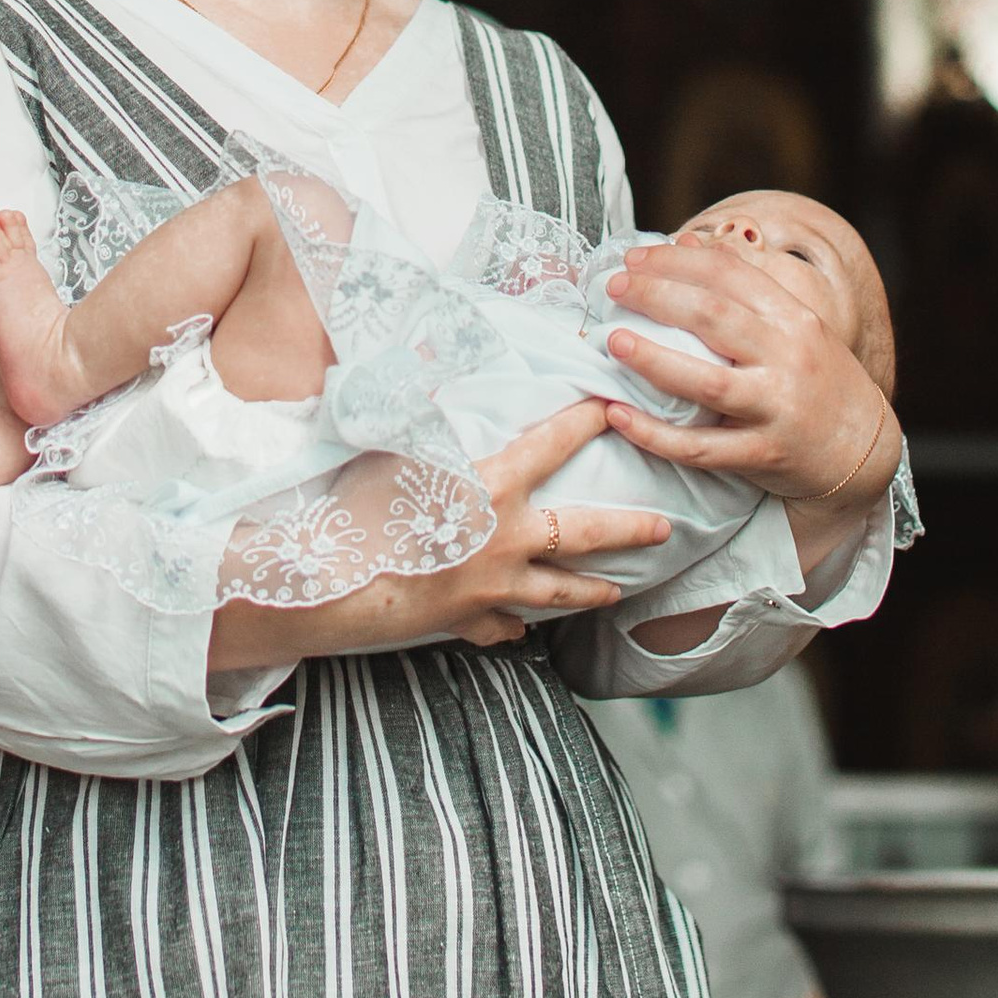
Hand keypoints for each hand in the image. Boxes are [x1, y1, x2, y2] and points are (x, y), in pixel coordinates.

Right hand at [210, 397, 668, 673]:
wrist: (334, 585)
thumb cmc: (359, 509)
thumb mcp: (392, 447)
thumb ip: (423, 416)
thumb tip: (428, 369)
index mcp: (492, 485)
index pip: (550, 445)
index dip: (583, 422)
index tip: (609, 407)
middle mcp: (507, 539)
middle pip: (584, 534)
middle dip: (627, 530)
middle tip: (662, 528)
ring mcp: (493, 587)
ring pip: (559, 591)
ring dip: (591, 590)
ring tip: (616, 591)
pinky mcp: (469, 622)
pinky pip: (503, 626)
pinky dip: (513, 626)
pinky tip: (519, 627)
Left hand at [599, 236, 899, 507]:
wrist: (863, 450)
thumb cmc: (817, 380)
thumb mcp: (795, 326)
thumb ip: (745, 288)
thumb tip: (686, 243)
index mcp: (794, 318)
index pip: (729, 274)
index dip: (675, 260)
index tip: (634, 257)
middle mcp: (788, 357)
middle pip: (713, 317)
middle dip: (656, 296)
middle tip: (613, 287)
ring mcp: (776, 408)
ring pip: (706, 382)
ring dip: (654, 360)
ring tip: (614, 342)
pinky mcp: (763, 455)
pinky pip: (700, 447)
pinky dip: (655, 434)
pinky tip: (619, 416)